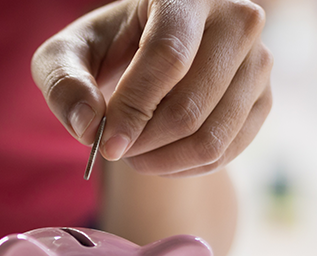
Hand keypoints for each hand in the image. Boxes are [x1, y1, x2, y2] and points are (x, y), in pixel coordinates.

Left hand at [32, 0, 272, 176]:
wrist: (140, 59)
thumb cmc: (99, 51)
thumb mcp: (63, 58)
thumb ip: (64, 85)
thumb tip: (88, 126)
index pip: (168, 57)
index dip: (134, 108)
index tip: (106, 145)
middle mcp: (235, 19)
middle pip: (191, 104)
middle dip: (144, 141)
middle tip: (113, 148)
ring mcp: (257, 60)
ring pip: (213, 135)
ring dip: (162, 160)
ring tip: (132, 152)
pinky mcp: (262, 97)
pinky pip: (226, 151)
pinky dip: (184, 167)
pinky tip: (158, 156)